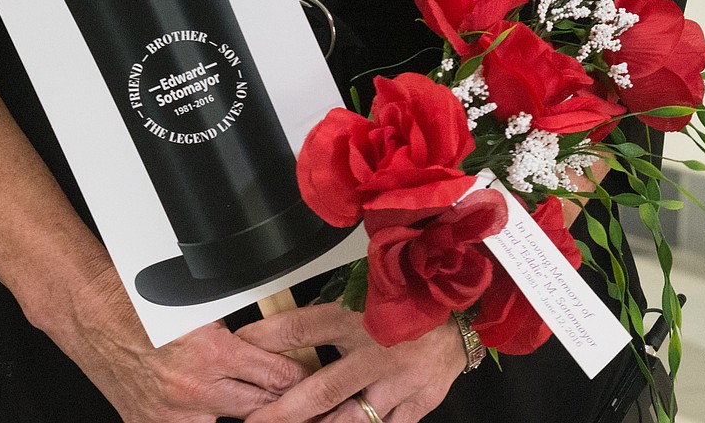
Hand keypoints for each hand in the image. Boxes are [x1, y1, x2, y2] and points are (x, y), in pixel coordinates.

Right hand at [54, 265, 309, 421]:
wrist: (94, 314)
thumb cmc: (142, 305)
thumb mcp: (203, 311)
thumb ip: (239, 332)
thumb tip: (275, 345)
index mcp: (212, 352)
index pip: (277, 376)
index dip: (299, 377)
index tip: (309, 378)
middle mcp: (194, 389)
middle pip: (261, 406)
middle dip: (281, 400)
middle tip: (294, 395)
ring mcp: (172, 414)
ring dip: (248, 413)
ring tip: (260, 405)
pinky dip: (206, 419)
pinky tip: (215, 410)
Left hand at [236, 302, 466, 422]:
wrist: (463, 313)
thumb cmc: (410, 301)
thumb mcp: (363, 294)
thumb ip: (326, 311)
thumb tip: (281, 325)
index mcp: (361, 317)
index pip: (301, 328)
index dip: (267, 338)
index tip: (241, 346)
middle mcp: (378, 353)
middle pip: (322, 390)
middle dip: (285, 411)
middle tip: (257, 420)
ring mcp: (400, 383)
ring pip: (351, 418)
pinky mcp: (419, 403)